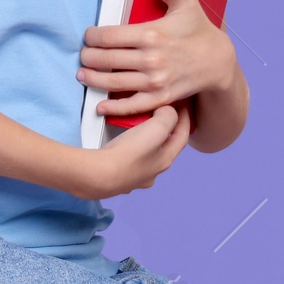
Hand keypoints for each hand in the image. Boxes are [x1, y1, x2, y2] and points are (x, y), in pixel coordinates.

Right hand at [68, 104, 189, 197]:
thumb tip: (167, 112)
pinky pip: (127, 162)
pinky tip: (122, 145)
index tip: (183, 104)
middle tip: (162, 115)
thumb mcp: (157, 128)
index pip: (182, 136)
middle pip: (165, 148)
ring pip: (146, 157)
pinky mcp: (117, 179)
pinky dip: (129, 150)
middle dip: (165, 131)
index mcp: (165, 160)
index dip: (185, 118)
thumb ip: (168, 116)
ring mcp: (134, 178)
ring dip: (146, 143)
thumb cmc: (129, 152)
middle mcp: (152, 172)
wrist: (98, 174)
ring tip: (140, 128)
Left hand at [78, 0, 238, 121]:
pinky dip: (114, 108)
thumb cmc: (200, 31)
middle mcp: (151, 59)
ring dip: (93, 79)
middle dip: (89, 57)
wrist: (219, 62)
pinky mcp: (161, 98)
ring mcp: (155, 81)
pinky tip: (100, 106)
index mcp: (152, 34)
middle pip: (107, 59)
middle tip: (83, 55)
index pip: (109, 36)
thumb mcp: (187, 4)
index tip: (88, 36)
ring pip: (114, 83)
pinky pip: (133, 106)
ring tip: (82, 75)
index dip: (92, 37)